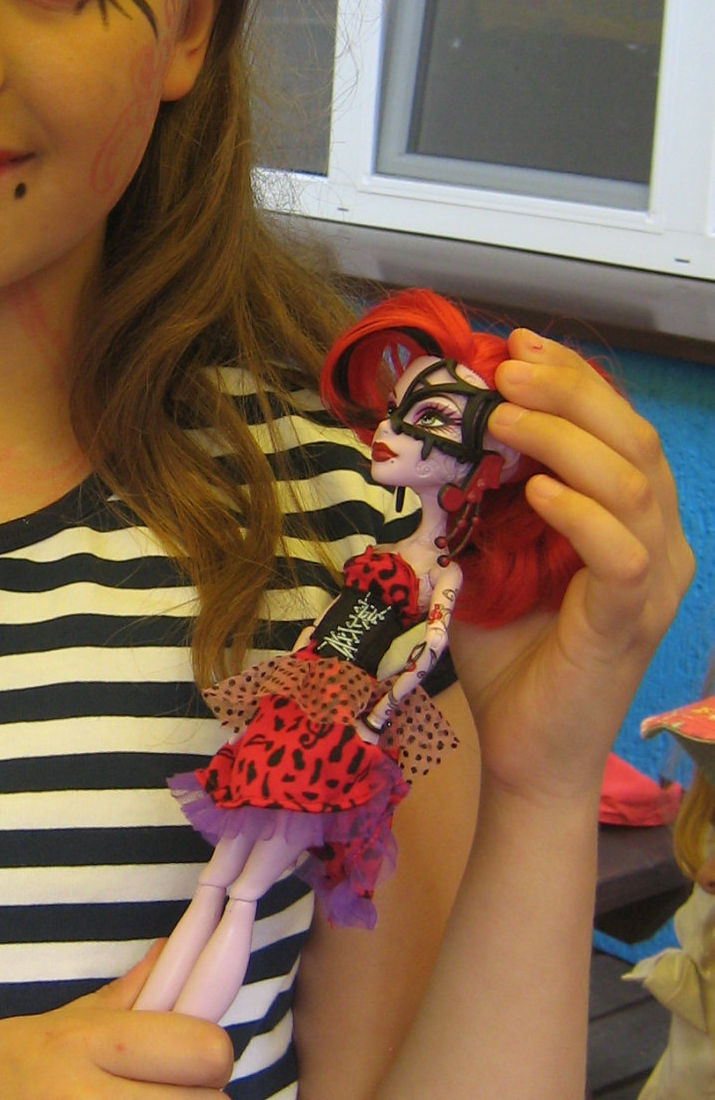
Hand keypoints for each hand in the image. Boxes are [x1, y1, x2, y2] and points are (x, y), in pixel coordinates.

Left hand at [449, 331, 691, 805]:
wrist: (521, 753)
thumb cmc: (508, 658)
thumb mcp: (486, 558)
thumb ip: (480, 501)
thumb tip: (439, 433)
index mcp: (633, 523)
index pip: (619, 430)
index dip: (574, 380)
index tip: (517, 345)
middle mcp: (660, 546)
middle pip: (636, 441)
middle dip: (572, 391)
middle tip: (509, 367)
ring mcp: (653, 586)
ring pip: (637, 484)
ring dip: (567, 438)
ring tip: (506, 416)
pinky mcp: (629, 625)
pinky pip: (623, 554)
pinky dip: (580, 513)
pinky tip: (535, 493)